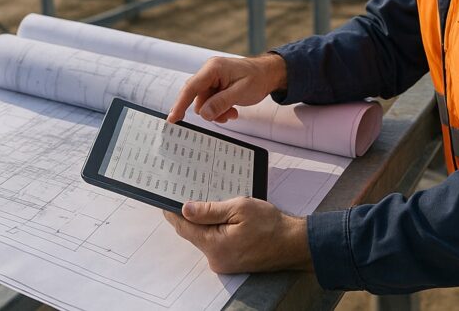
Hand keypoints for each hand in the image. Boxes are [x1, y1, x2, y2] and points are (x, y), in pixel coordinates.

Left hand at [162, 197, 311, 273]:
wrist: (293, 244)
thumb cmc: (270, 225)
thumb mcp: (239, 208)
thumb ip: (210, 210)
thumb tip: (186, 209)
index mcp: (215, 245)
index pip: (184, 228)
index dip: (173, 213)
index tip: (164, 200)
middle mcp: (216, 259)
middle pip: (193, 234)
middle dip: (190, 215)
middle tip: (187, 194)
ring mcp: (224, 263)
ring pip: (205, 238)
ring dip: (205, 222)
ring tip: (209, 203)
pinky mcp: (232, 262)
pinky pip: (216, 243)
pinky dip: (215, 230)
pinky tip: (222, 218)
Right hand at [166, 54, 286, 123]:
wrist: (268, 75)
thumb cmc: (257, 78)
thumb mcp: (241, 92)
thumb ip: (221, 103)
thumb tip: (203, 114)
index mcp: (213, 68)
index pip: (191, 87)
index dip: (180, 104)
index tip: (172, 119)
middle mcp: (209, 72)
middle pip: (197, 98)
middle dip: (210, 111)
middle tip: (227, 116)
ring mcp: (211, 80)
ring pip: (204, 104)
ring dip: (217, 112)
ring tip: (233, 112)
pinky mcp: (215, 87)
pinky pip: (210, 104)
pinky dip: (219, 110)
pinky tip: (232, 110)